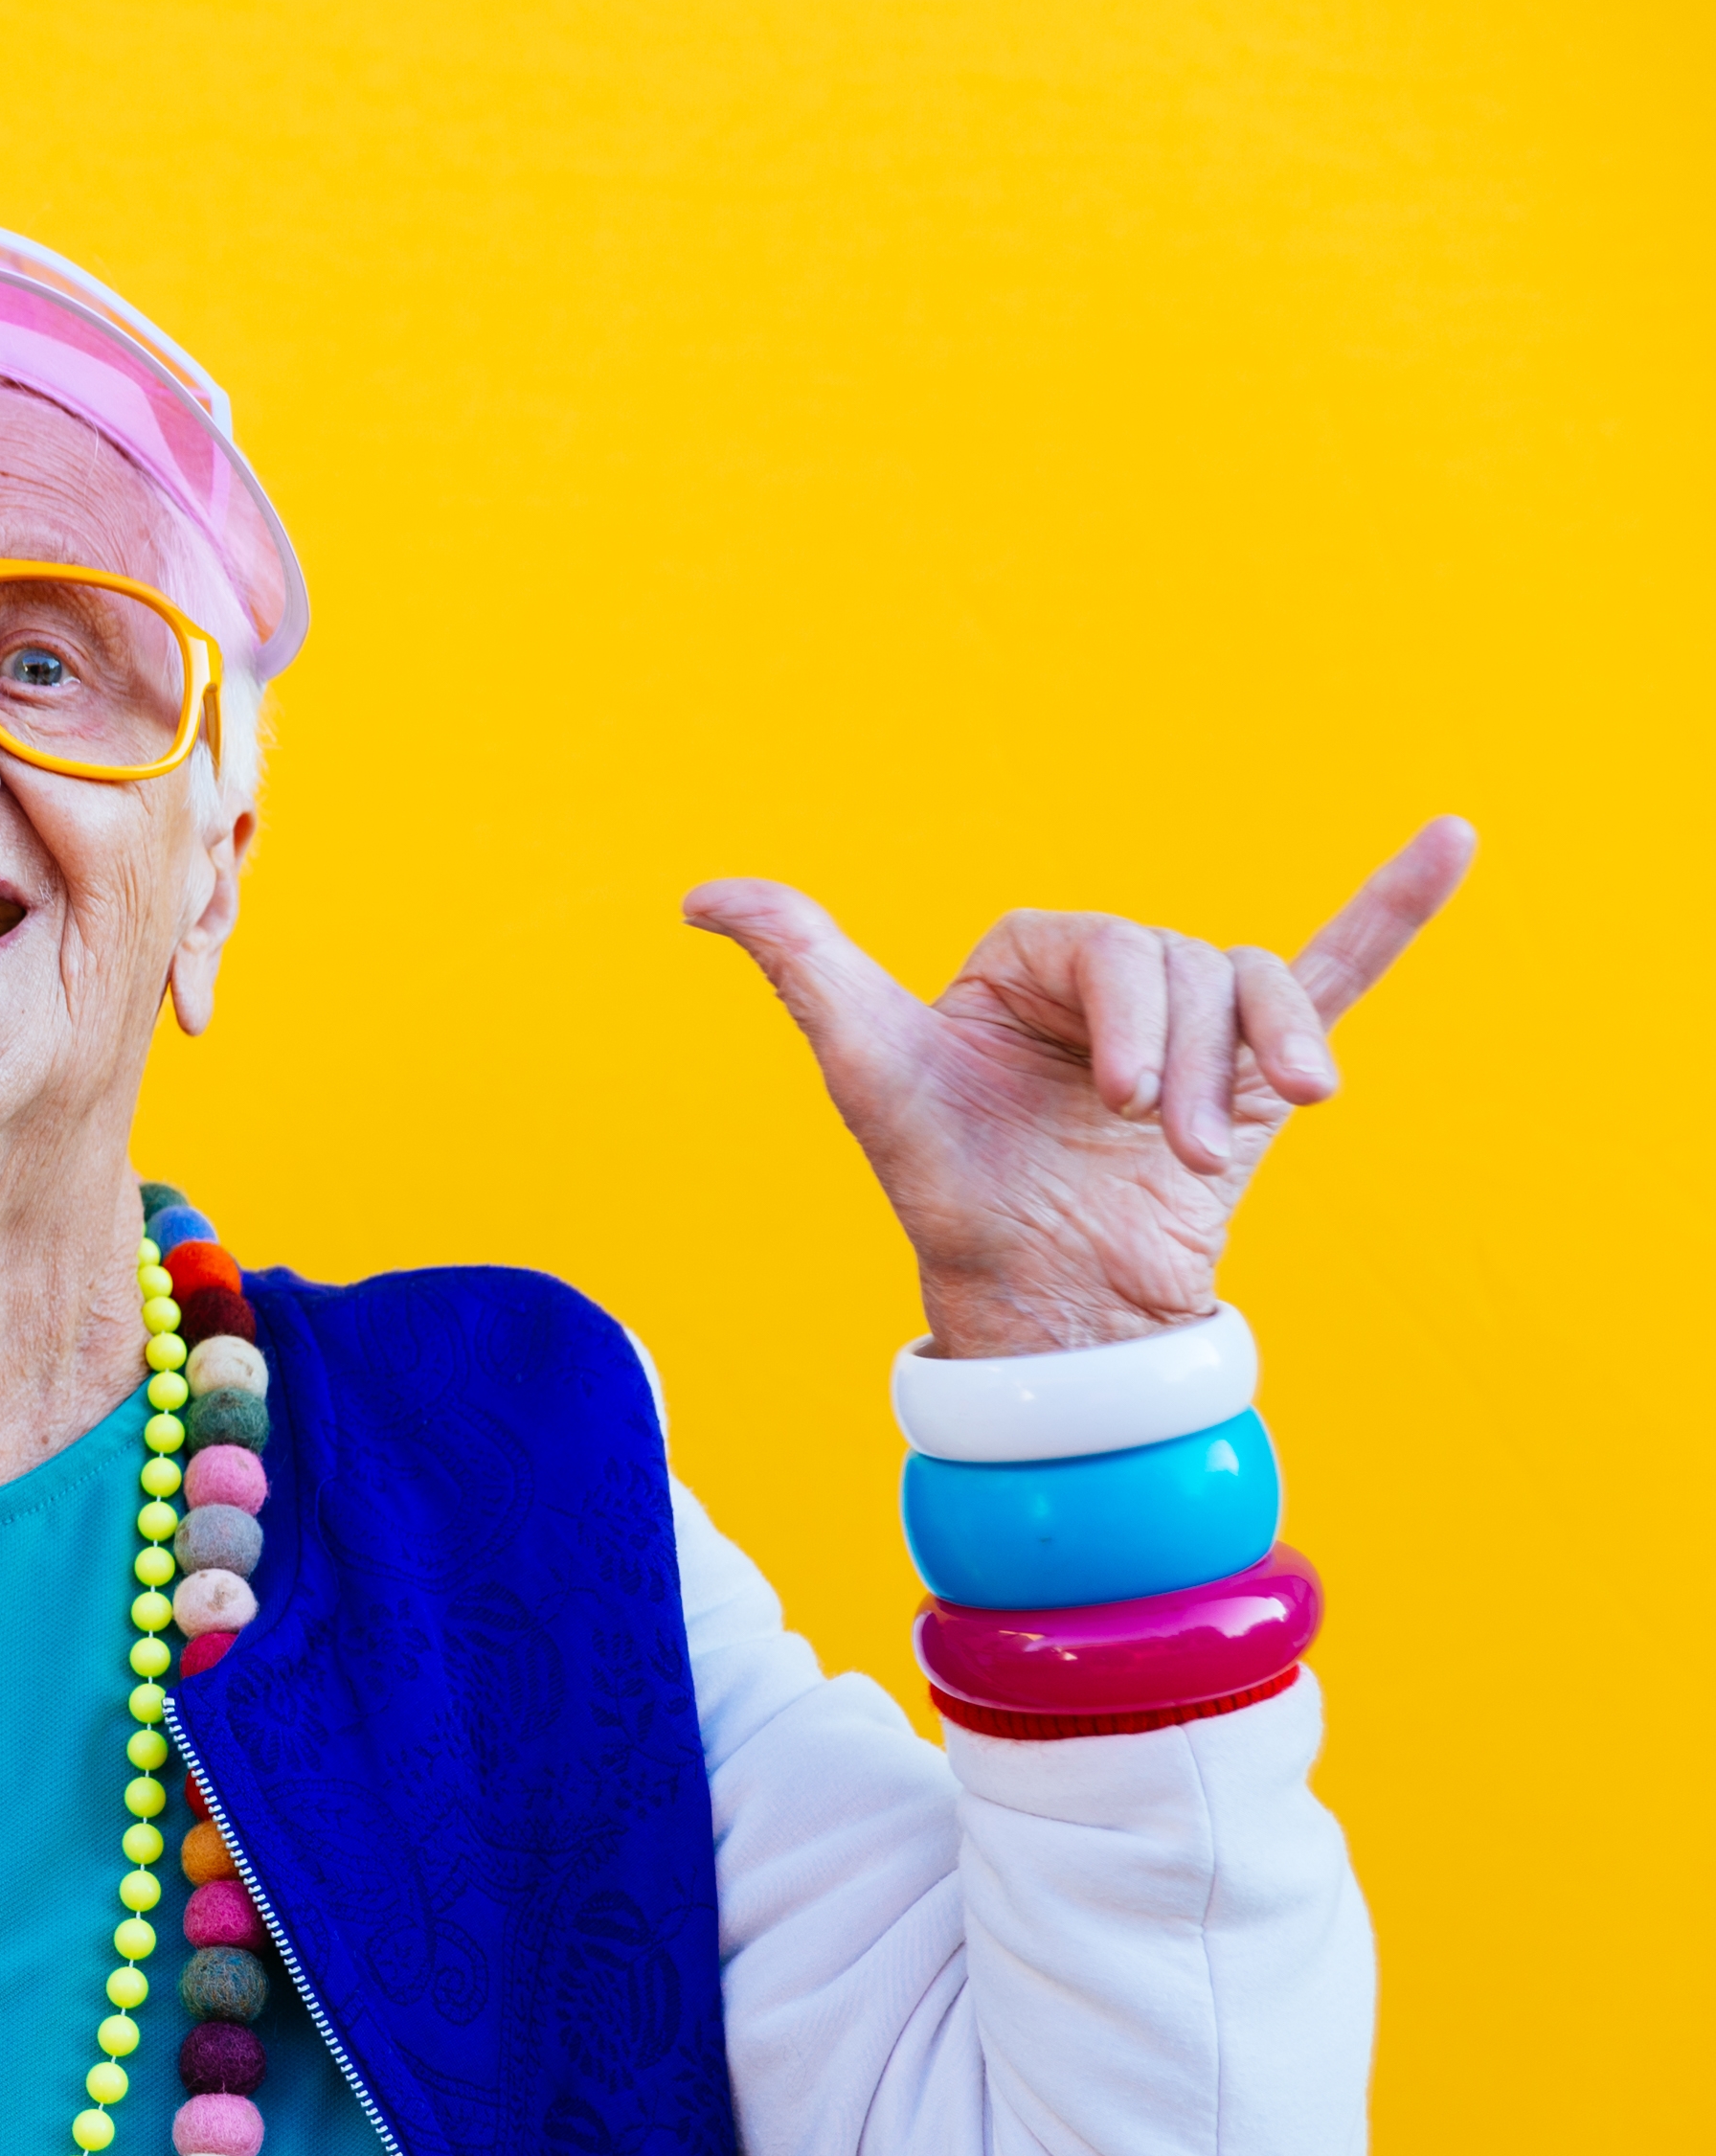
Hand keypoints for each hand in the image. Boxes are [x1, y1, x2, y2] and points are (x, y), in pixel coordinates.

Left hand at [684, 818, 1473, 1356]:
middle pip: (1178, 966)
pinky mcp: (1254, 1080)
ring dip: (1255, 1065)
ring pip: (1249, 992)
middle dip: (1179, 1055)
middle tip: (1156, 1141)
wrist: (1045, 1312)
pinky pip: (1331, 974)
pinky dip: (1393, 913)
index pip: (1098, 941)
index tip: (1118, 1100)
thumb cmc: (948, 1192)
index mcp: (1022, 968)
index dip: (1123, 1010)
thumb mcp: (867, 1068)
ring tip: (1220, 1146)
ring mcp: (1186, 1031)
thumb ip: (801, 967)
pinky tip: (1454, 843)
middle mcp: (1106, 989)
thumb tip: (701, 895)